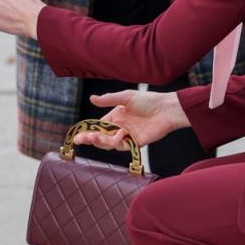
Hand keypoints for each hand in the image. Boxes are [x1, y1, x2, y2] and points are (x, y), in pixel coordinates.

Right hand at [73, 89, 190, 149]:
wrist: (166, 109)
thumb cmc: (148, 100)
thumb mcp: (126, 97)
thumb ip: (109, 99)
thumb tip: (91, 98)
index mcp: (116, 117)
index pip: (98, 126)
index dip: (88, 131)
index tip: (78, 134)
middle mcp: (120, 127)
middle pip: (101, 137)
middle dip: (90, 139)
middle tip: (79, 139)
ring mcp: (127, 136)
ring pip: (109, 144)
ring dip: (100, 141)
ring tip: (94, 137)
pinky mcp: (136, 143)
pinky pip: (122, 146)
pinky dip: (117, 141)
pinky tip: (119, 133)